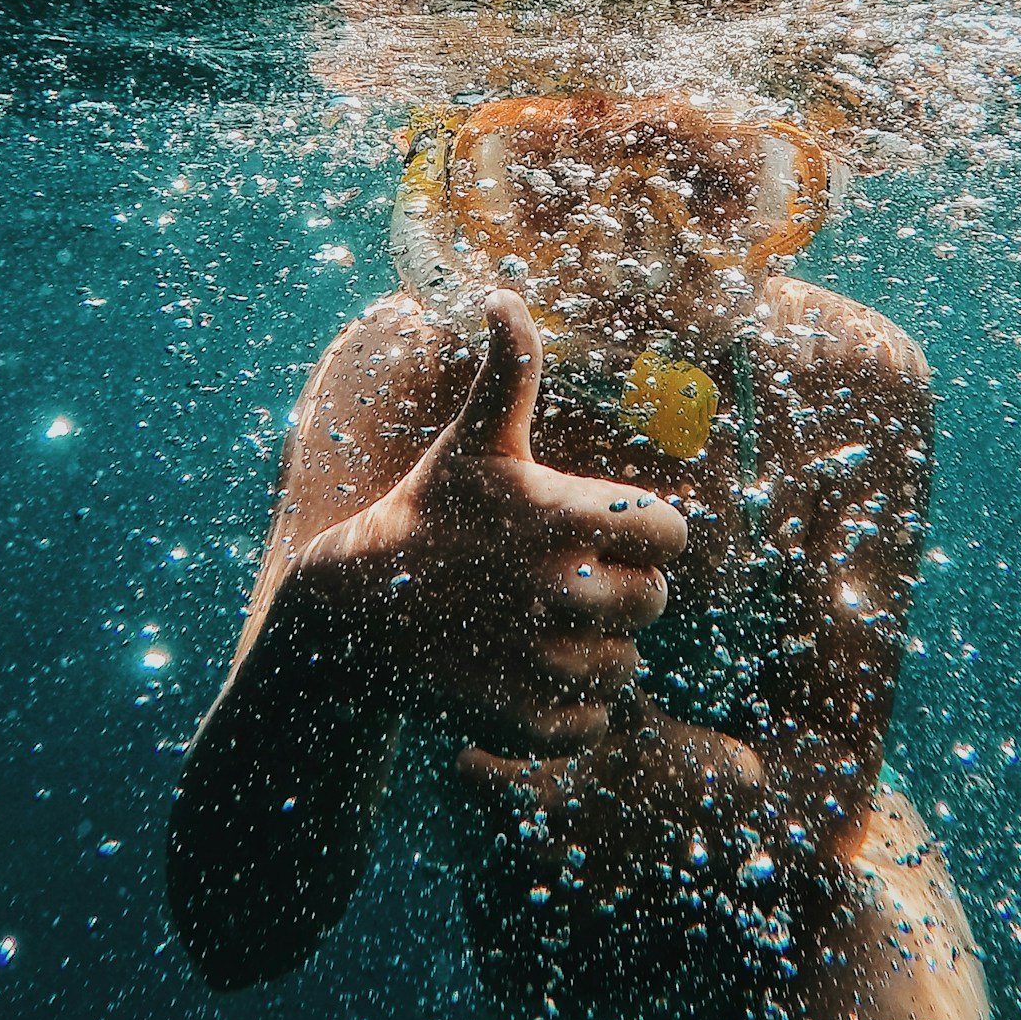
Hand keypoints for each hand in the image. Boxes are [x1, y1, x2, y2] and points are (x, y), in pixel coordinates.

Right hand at [298, 291, 687, 757]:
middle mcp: (553, 586)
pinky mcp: (517, 720)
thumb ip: (510, 371)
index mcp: (558, 514)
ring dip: (593, 656)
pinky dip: (566, 713)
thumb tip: (503, 293)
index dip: (643, 536)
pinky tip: (525, 678)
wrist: (351, 614)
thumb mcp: (473, 442)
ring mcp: (534, 658)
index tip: (600, 537)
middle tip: (561, 586)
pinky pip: (589, 726)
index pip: (670, 534)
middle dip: (618, 597)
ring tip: (540, 632)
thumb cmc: (429, 514)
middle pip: (652, 605)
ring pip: (624, 669)